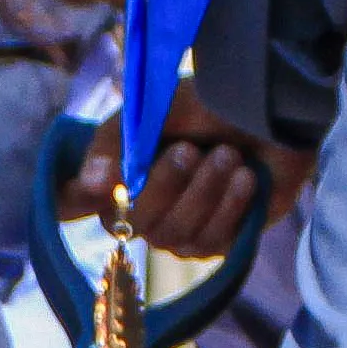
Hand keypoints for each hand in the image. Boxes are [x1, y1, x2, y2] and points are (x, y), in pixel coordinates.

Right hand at [68, 88, 301, 259]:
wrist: (274, 109)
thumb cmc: (209, 105)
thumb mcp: (156, 110)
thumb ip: (116, 143)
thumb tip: (91, 185)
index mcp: (120, 173)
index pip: (72, 203)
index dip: (73, 201)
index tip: (96, 186)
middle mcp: (145, 206)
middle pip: (135, 223)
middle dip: (166, 185)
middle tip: (190, 150)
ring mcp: (183, 227)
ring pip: (175, 236)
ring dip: (204, 192)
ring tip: (228, 155)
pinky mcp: (222, 240)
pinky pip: (211, 242)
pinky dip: (230, 206)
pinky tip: (246, 177)